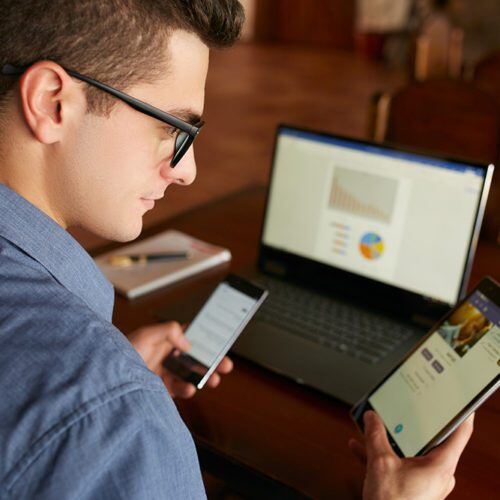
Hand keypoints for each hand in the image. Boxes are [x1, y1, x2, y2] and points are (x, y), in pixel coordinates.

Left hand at [128, 322, 232, 398]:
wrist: (104, 381)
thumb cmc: (120, 352)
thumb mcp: (145, 335)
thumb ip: (168, 331)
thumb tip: (187, 342)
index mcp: (164, 339)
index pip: (190, 336)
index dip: (206, 337)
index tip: (221, 341)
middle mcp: (166, 355)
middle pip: (195, 357)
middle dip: (212, 361)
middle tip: (226, 365)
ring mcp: (163, 373)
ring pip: (190, 374)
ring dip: (204, 376)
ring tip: (214, 379)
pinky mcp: (159, 389)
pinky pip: (178, 389)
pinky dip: (187, 389)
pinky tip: (190, 387)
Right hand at [349, 411, 473, 499]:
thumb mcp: (380, 463)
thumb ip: (375, 436)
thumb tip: (372, 417)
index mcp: (441, 465)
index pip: (460, 432)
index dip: (462, 411)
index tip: (461, 397)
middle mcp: (438, 474)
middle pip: (430, 439)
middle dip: (411, 422)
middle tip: (405, 404)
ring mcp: (425, 482)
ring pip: (410, 452)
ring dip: (390, 439)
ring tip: (373, 425)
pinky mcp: (412, 489)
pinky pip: (399, 464)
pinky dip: (382, 454)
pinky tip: (360, 446)